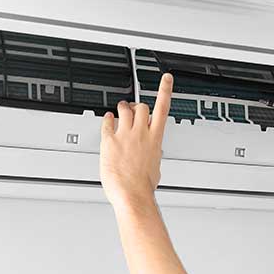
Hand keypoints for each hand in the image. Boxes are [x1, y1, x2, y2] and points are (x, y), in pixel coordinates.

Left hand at [100, 73, 173, 207]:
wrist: (132, 194)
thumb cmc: (143, 186)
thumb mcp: (155, 168)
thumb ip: (153, 155)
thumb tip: (152, 156)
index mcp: (155, 140)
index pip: (163, 108)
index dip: (165, 90)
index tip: (166, 79)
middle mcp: (141, 133)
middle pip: (141, 107)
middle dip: (137, 106)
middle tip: (133, 108)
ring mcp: (125, 136)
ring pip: (124, 109)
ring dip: (122, 108)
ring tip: (120, 111)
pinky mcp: (110, 141)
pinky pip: (107, 122)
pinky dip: (107, 119)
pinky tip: (107, 120)